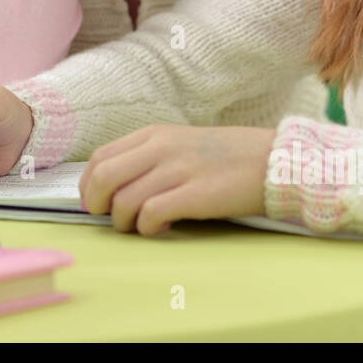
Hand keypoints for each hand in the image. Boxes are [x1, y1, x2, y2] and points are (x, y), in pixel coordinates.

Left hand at [78, 125, 276, 235]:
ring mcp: (178, 170)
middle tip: (109, 218)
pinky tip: (162, 227)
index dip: (88, 185)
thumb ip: (149, 157)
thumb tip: (114, 185)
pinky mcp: (196, 194)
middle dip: (96, 204)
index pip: (99, 157)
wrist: (274, 160)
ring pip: (123, 200)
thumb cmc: (226, 157)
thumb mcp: (181, 143)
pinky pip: (151, 214)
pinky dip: (148, 227)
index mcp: (154, 134)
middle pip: (102, 177)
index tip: (96, 202)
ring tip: (140, 226)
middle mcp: (161, 148)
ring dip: (124, 222)